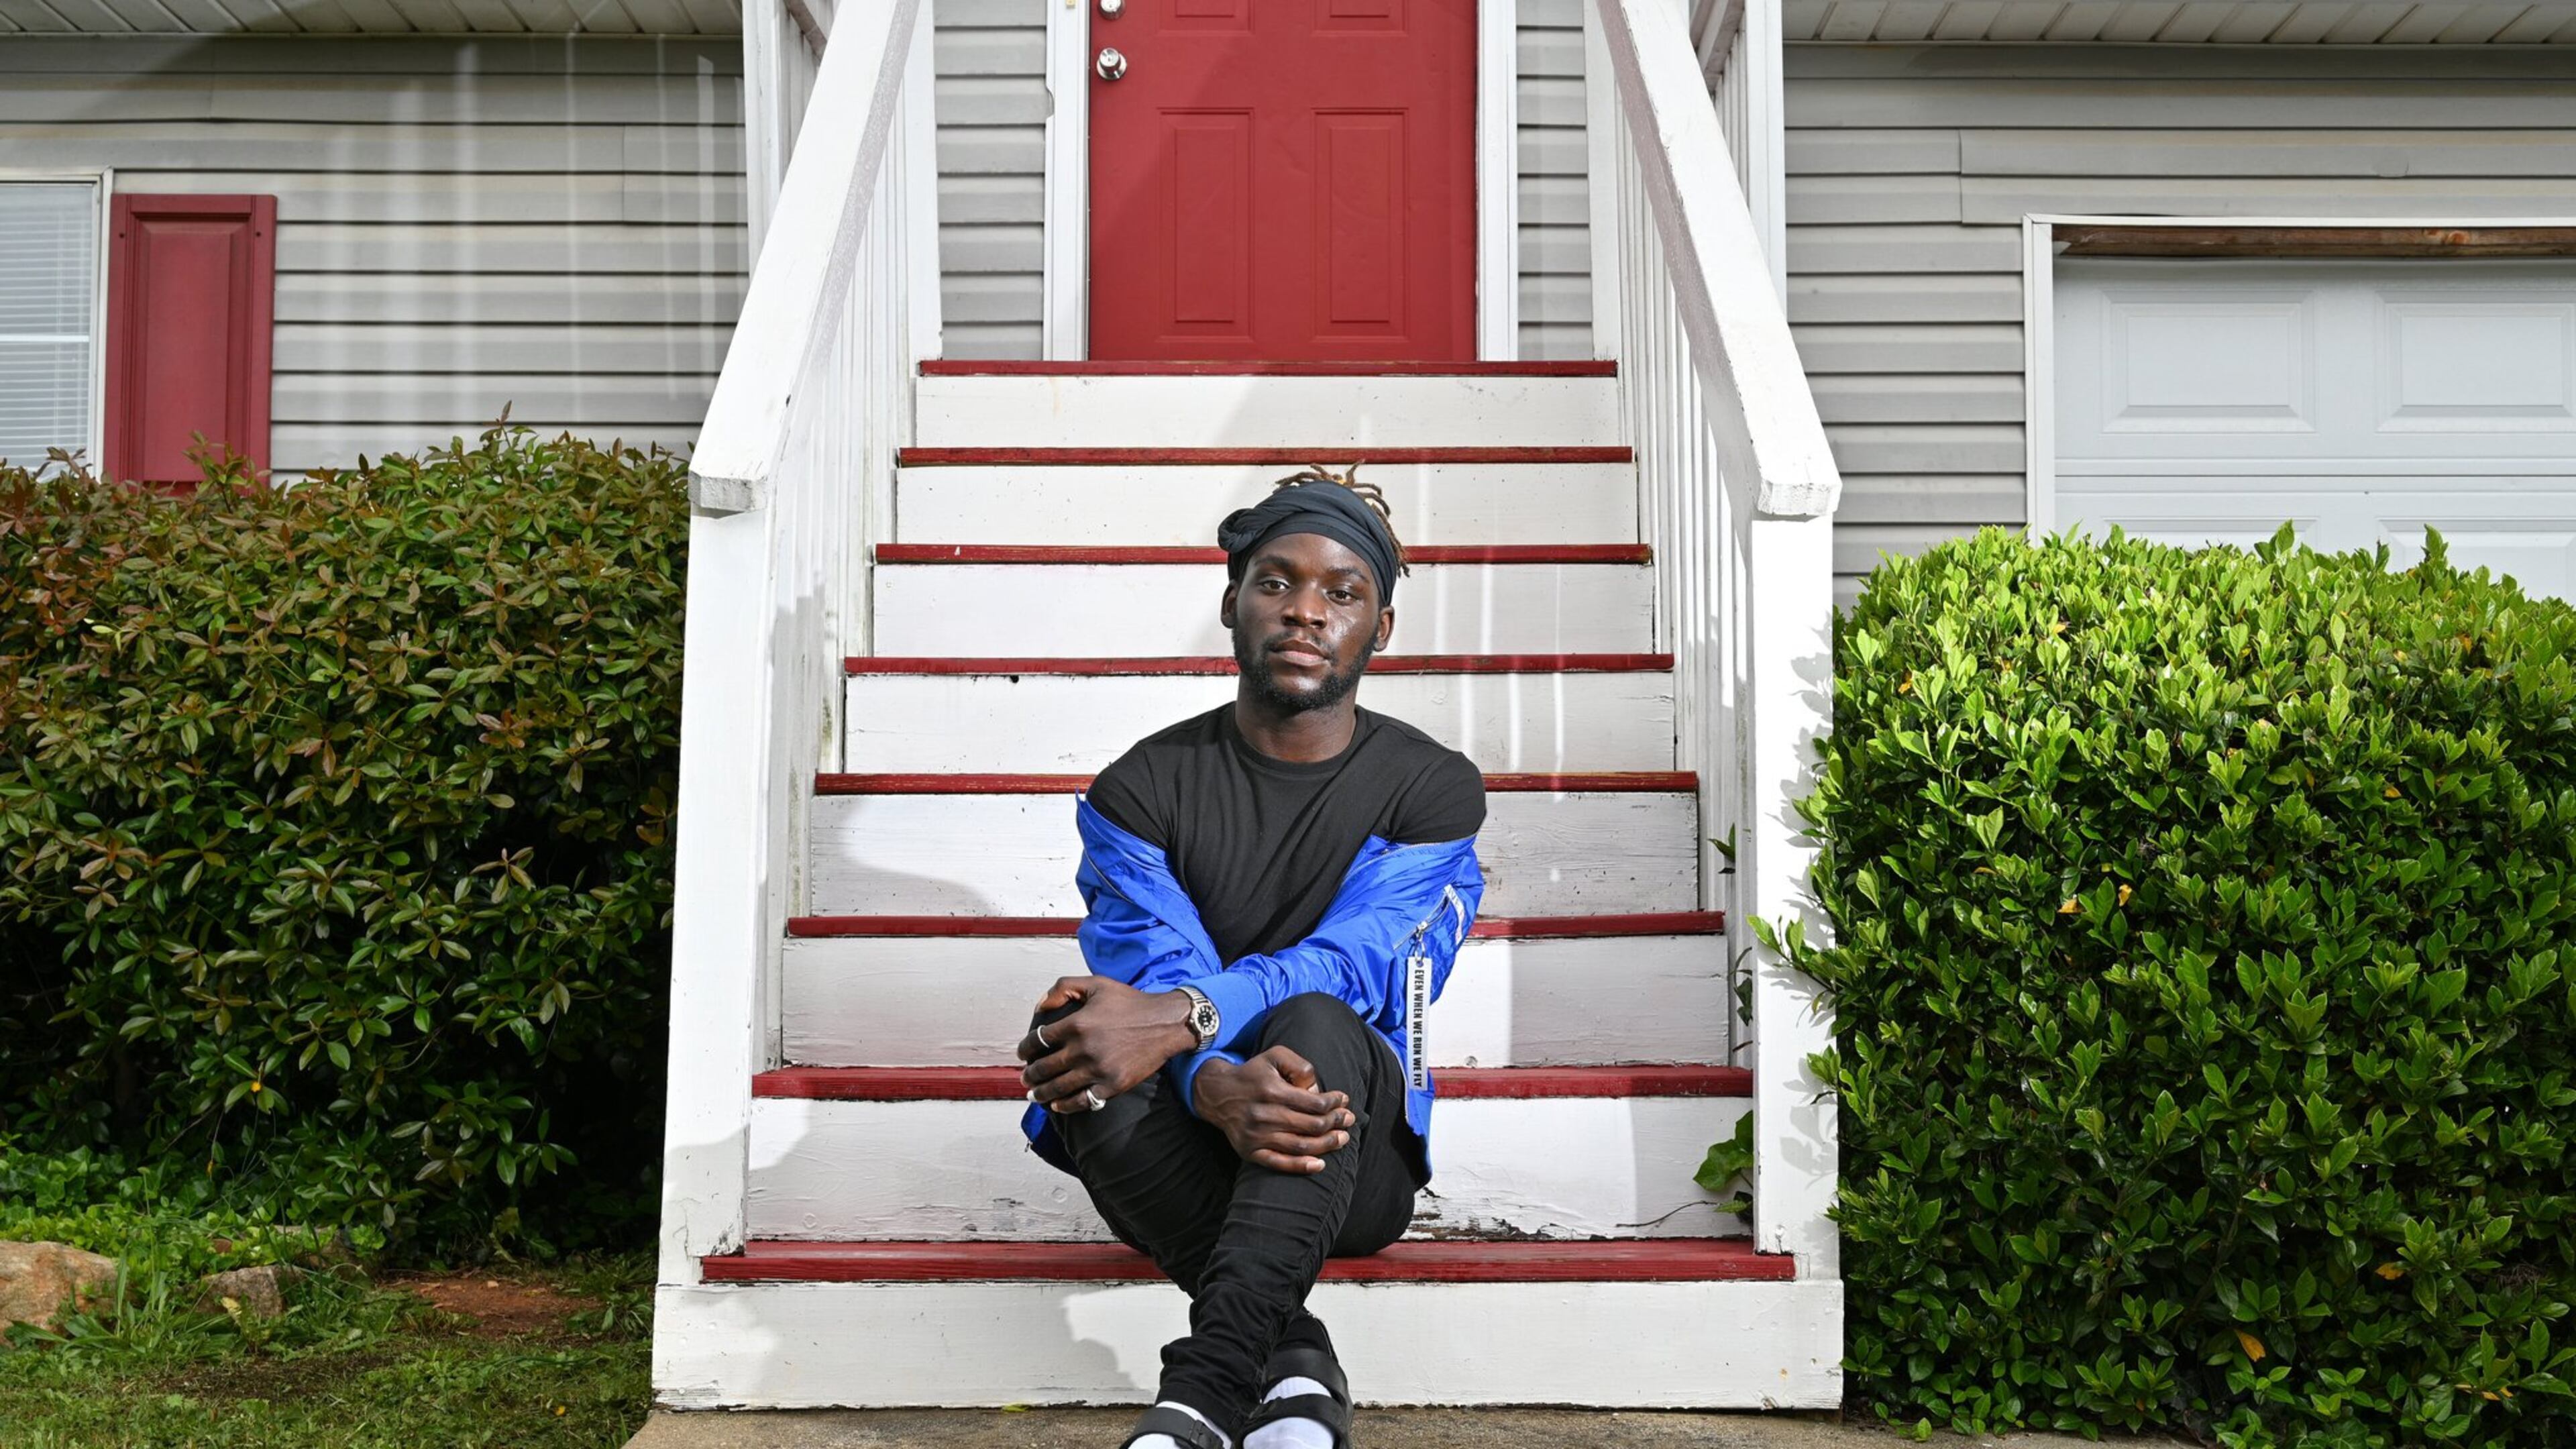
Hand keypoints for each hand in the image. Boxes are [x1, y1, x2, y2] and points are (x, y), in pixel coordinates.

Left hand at [1016, 976, 1197, 1113]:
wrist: (1166, 1023)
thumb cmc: (1130, 1002)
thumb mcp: (1096, 984)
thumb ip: (1063, 988)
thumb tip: (1039, 1006)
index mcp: (1077, 1024)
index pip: (1039, 1040)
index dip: (1025, 1049)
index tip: (1023, 1054)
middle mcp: (1084, 1049)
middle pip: (1044, 1068)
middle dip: (1030, 1075)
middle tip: (1025, 1078)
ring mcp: (1098, 1070)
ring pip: (1058, 1088)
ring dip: (1041, 1093)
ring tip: (1034, 1094)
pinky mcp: (1112, 1085)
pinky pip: (1082, 1101)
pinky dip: (1066, 1105)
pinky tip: (1057, 1105)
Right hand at [1189, 1047, 1354, 1173]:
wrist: (1218, 1094)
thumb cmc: (1254, 1073)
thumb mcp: (1275, 1055)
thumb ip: (1300, 1067)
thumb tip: (1317, 1090)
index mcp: (1272, 1091)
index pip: (1314, 1103)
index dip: (1334, 1103)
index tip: (1344, 1100)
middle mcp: (1264, 1115)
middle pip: (1312, 1126)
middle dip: (1336, 1123)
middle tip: (1349, 1120)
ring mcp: (1257, 1136)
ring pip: (1300, 1146)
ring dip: (1327, 1145)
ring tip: (1342, 1139)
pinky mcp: (1250, 1151)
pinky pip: (1279, 1164)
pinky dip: (1301, 1166)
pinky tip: (1320, 1164)